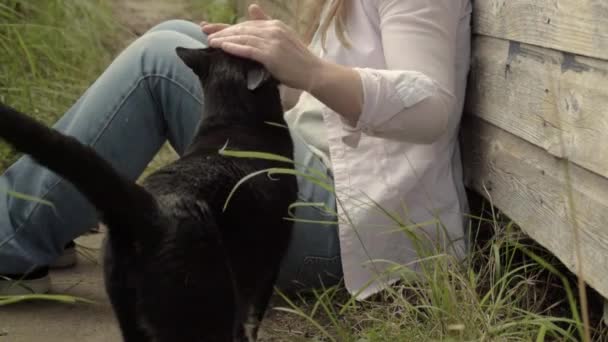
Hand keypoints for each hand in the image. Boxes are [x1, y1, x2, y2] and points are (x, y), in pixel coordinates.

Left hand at [204, 5, 324, 90]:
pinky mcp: (272, 54)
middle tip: (204, 33)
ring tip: (210, 42)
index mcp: (274, 24)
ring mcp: (272, 41)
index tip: (209, 28)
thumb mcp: (283, 37)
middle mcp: (273, 29)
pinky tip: (223, 48)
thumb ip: (266, 24)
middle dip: (222, 31)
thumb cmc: (298, 60)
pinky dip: (235, 47)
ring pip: (243, 38)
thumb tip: (252, 8)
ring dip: (225, 39)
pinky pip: (249, 49)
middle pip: (242, 29)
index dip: (226, 26)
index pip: (246, 24)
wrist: (313, 72)